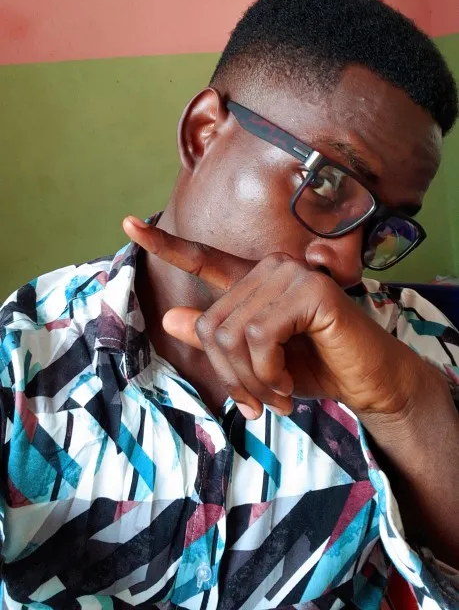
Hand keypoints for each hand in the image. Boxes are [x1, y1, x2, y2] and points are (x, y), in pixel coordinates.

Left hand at [123, 217, 425, 421]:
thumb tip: (170, 319)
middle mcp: (269, 268)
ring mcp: (291, 274)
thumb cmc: (315, 368)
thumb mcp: (257, 362)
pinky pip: (261, 338)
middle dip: (231, 375)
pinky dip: (269, 373)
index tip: (128, 224)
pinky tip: (290, 383)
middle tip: (260, 402)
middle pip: (211, 325)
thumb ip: (217, 340)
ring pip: (233, 334)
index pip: (203, 259)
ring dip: (252, 381)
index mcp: (253, 281)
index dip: (164, 244)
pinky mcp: (311, 291)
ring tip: (279, 396)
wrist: (369, 382)